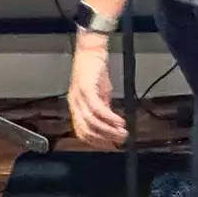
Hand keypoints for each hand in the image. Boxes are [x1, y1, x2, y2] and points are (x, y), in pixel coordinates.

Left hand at [69, 33, 127, 148]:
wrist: (91, 50)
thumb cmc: (94, 69)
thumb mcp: (99, 92)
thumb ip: (102, 107)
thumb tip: (110, 123)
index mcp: (76, 106)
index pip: (82, 131)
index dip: (95, 142)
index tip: (109, 146)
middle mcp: (75, 103)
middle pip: (87, 130)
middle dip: (104, 139)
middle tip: (119, 141)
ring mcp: (79, 97)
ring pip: (92, 122)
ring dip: (109, 131)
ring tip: (122, 133)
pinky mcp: (87, 89)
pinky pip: (98, 109)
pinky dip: (109, 118)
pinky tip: (120, 121)